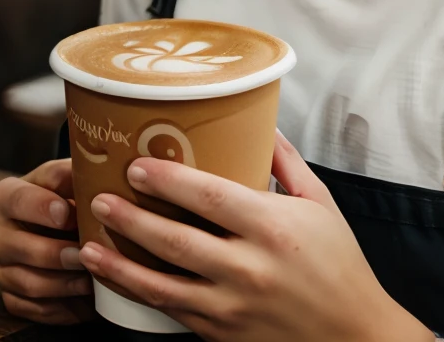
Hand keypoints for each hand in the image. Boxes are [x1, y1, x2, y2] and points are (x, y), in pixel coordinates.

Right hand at [0, 157, 92, 325]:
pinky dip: (61, 306)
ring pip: (26, 282)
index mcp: (5, 195)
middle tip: (83, 254)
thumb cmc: (68, 196)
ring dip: (61, 283)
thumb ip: (77, 173)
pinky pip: (33, 308)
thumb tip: (97, 171)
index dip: (40, 206)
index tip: (66, 213)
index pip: (17, 199)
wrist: (62, 226)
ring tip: (90, 279)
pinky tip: (84, 299)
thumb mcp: (69, 177)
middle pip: (16, 246)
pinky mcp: (12, 298)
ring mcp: (1, 268)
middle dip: (52, 253)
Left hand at [80, 130, 433, 341]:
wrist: (354, 337)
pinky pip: (174, 313)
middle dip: (132, 220)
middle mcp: (248, 269)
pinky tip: (119, 281)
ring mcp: (232, 308)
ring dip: (121, 266)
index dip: (168, 182)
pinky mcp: (223, 335)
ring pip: (163, 287)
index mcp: (272, 228)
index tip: (136, 166)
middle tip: (100, 199)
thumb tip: (260, 122)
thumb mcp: (321, 203)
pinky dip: (142, 296)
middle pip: (177, 242)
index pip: (210, 198)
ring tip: (88, 247)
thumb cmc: (339, 265)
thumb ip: (286, 162)